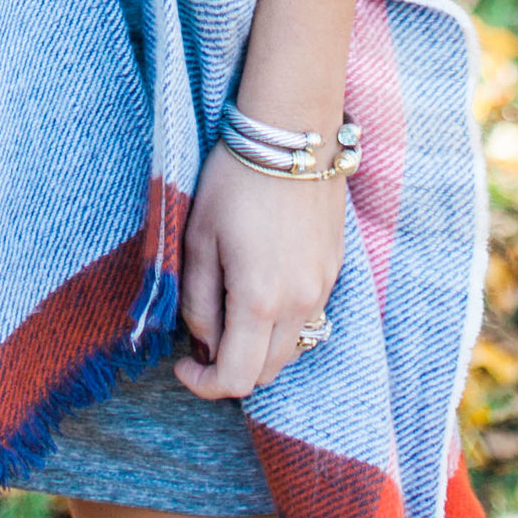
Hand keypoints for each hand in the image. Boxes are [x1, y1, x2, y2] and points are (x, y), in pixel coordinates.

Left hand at [172, 141, 346, 401]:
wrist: (292, 133)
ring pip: (290, 349)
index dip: (204, 385)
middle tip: (201, 337)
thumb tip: (202, 343)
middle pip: (266, 373)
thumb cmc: (235, 181)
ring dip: (258, 347)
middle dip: (230, 367)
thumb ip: (197, 302)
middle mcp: (300, 304)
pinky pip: (308, 318)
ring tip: (229, 309)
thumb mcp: (198, 240)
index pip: (237, 378)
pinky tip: (260, 287)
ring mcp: (323, 287)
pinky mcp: (334, 269)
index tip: (182, 365)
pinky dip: (280, 322)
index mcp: (260, 301)